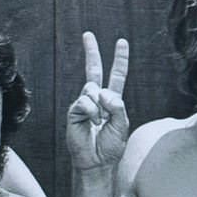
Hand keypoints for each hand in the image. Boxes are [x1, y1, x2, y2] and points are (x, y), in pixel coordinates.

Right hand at [66, 31, 129, 169]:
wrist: (96, 161)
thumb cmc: (111, 146)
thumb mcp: (122, 124)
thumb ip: (117, 106)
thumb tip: (101, 92)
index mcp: (111, 100)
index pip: (116, 75)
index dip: (120, 59)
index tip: (121, 42)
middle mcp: (96, 98)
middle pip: (94, 70)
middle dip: (91, 51)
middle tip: (87, 34)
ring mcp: (84, 104)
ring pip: (92, 88)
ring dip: (100, 105)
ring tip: (99, 122)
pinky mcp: (74, 111)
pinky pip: (84, 102)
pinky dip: (92, 112)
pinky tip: (92, 123)